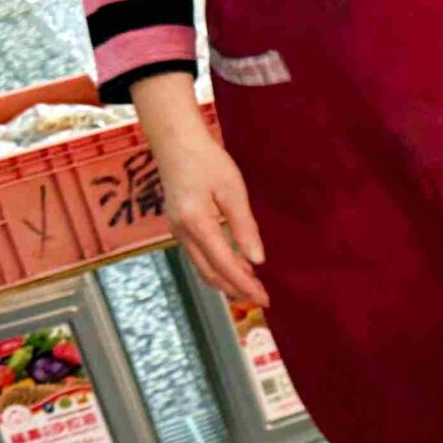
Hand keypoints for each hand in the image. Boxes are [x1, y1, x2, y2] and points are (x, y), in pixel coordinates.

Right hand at [134, 75, 267, 307]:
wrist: (176, 144)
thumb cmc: (207, 162)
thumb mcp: (232, 191)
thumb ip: (244, 227)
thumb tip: (258, 260)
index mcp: (196, 223)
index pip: (225, 265)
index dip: (246, 285)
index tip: (265, 298)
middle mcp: (182, 233)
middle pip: (211, 273)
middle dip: (237, 289)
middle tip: (262, 299)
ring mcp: (177, 232)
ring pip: (203, 268)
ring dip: (227, 281)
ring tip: (253, 288)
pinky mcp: (179, 227)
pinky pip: (199, 256)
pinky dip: (218, 267)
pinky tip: (237, 266)